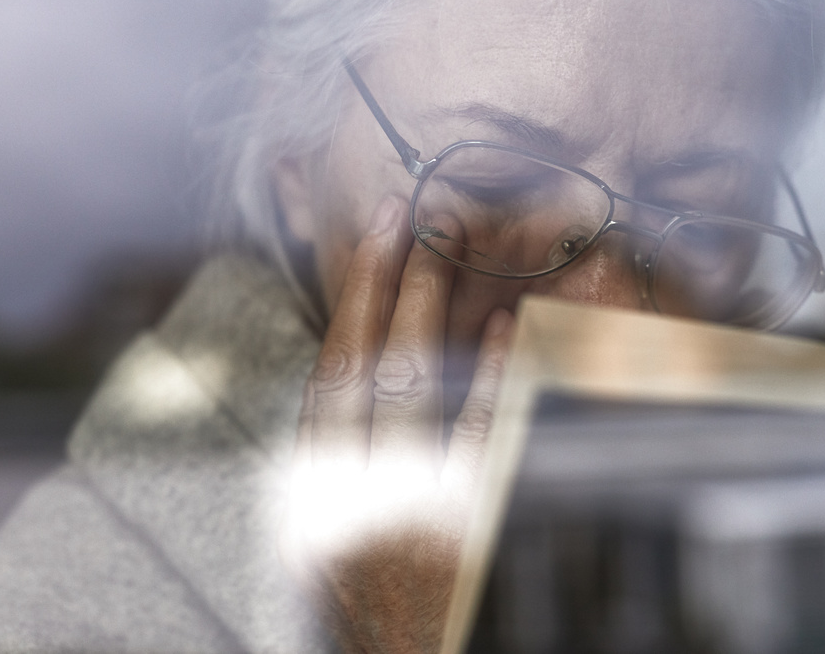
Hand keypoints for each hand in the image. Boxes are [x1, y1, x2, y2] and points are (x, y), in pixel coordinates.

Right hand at [282, 196, 513, 653]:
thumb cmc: (381, 608)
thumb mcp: (339, 535)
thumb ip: (347, 461)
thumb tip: (369, 370)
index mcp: (316, 496)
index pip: (329, 376)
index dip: (352, 300)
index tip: (373, 238)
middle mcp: (348, 498)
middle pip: (364, 366)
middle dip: (386, 283)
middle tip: (411, 215)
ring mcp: (405, 513)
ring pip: (411, 389)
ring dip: (429, 311)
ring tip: (448, 248)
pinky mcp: (465, 531)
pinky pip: (479, 440)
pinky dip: (492, 377)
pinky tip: (508, 330)